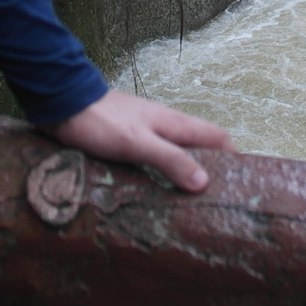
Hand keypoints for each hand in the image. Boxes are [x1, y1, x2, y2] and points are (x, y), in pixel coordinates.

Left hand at [45, 89, 231, 192]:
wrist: (64, 103)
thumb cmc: (102, 123)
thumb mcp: (138, 144)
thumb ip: (170, 160)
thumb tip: (205, 182)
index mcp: (173, 123)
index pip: (216, 136)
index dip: (232, 156)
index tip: (241, 182)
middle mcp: (164, 124)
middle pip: (198, 145)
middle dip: (211, 167)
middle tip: (215, 200)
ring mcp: (146, 130)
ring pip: (176, 150)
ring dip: (186, 170)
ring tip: (188, 202)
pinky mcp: (128, 138)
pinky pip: (156, 156)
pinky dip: (163, 171)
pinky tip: (155, 189)